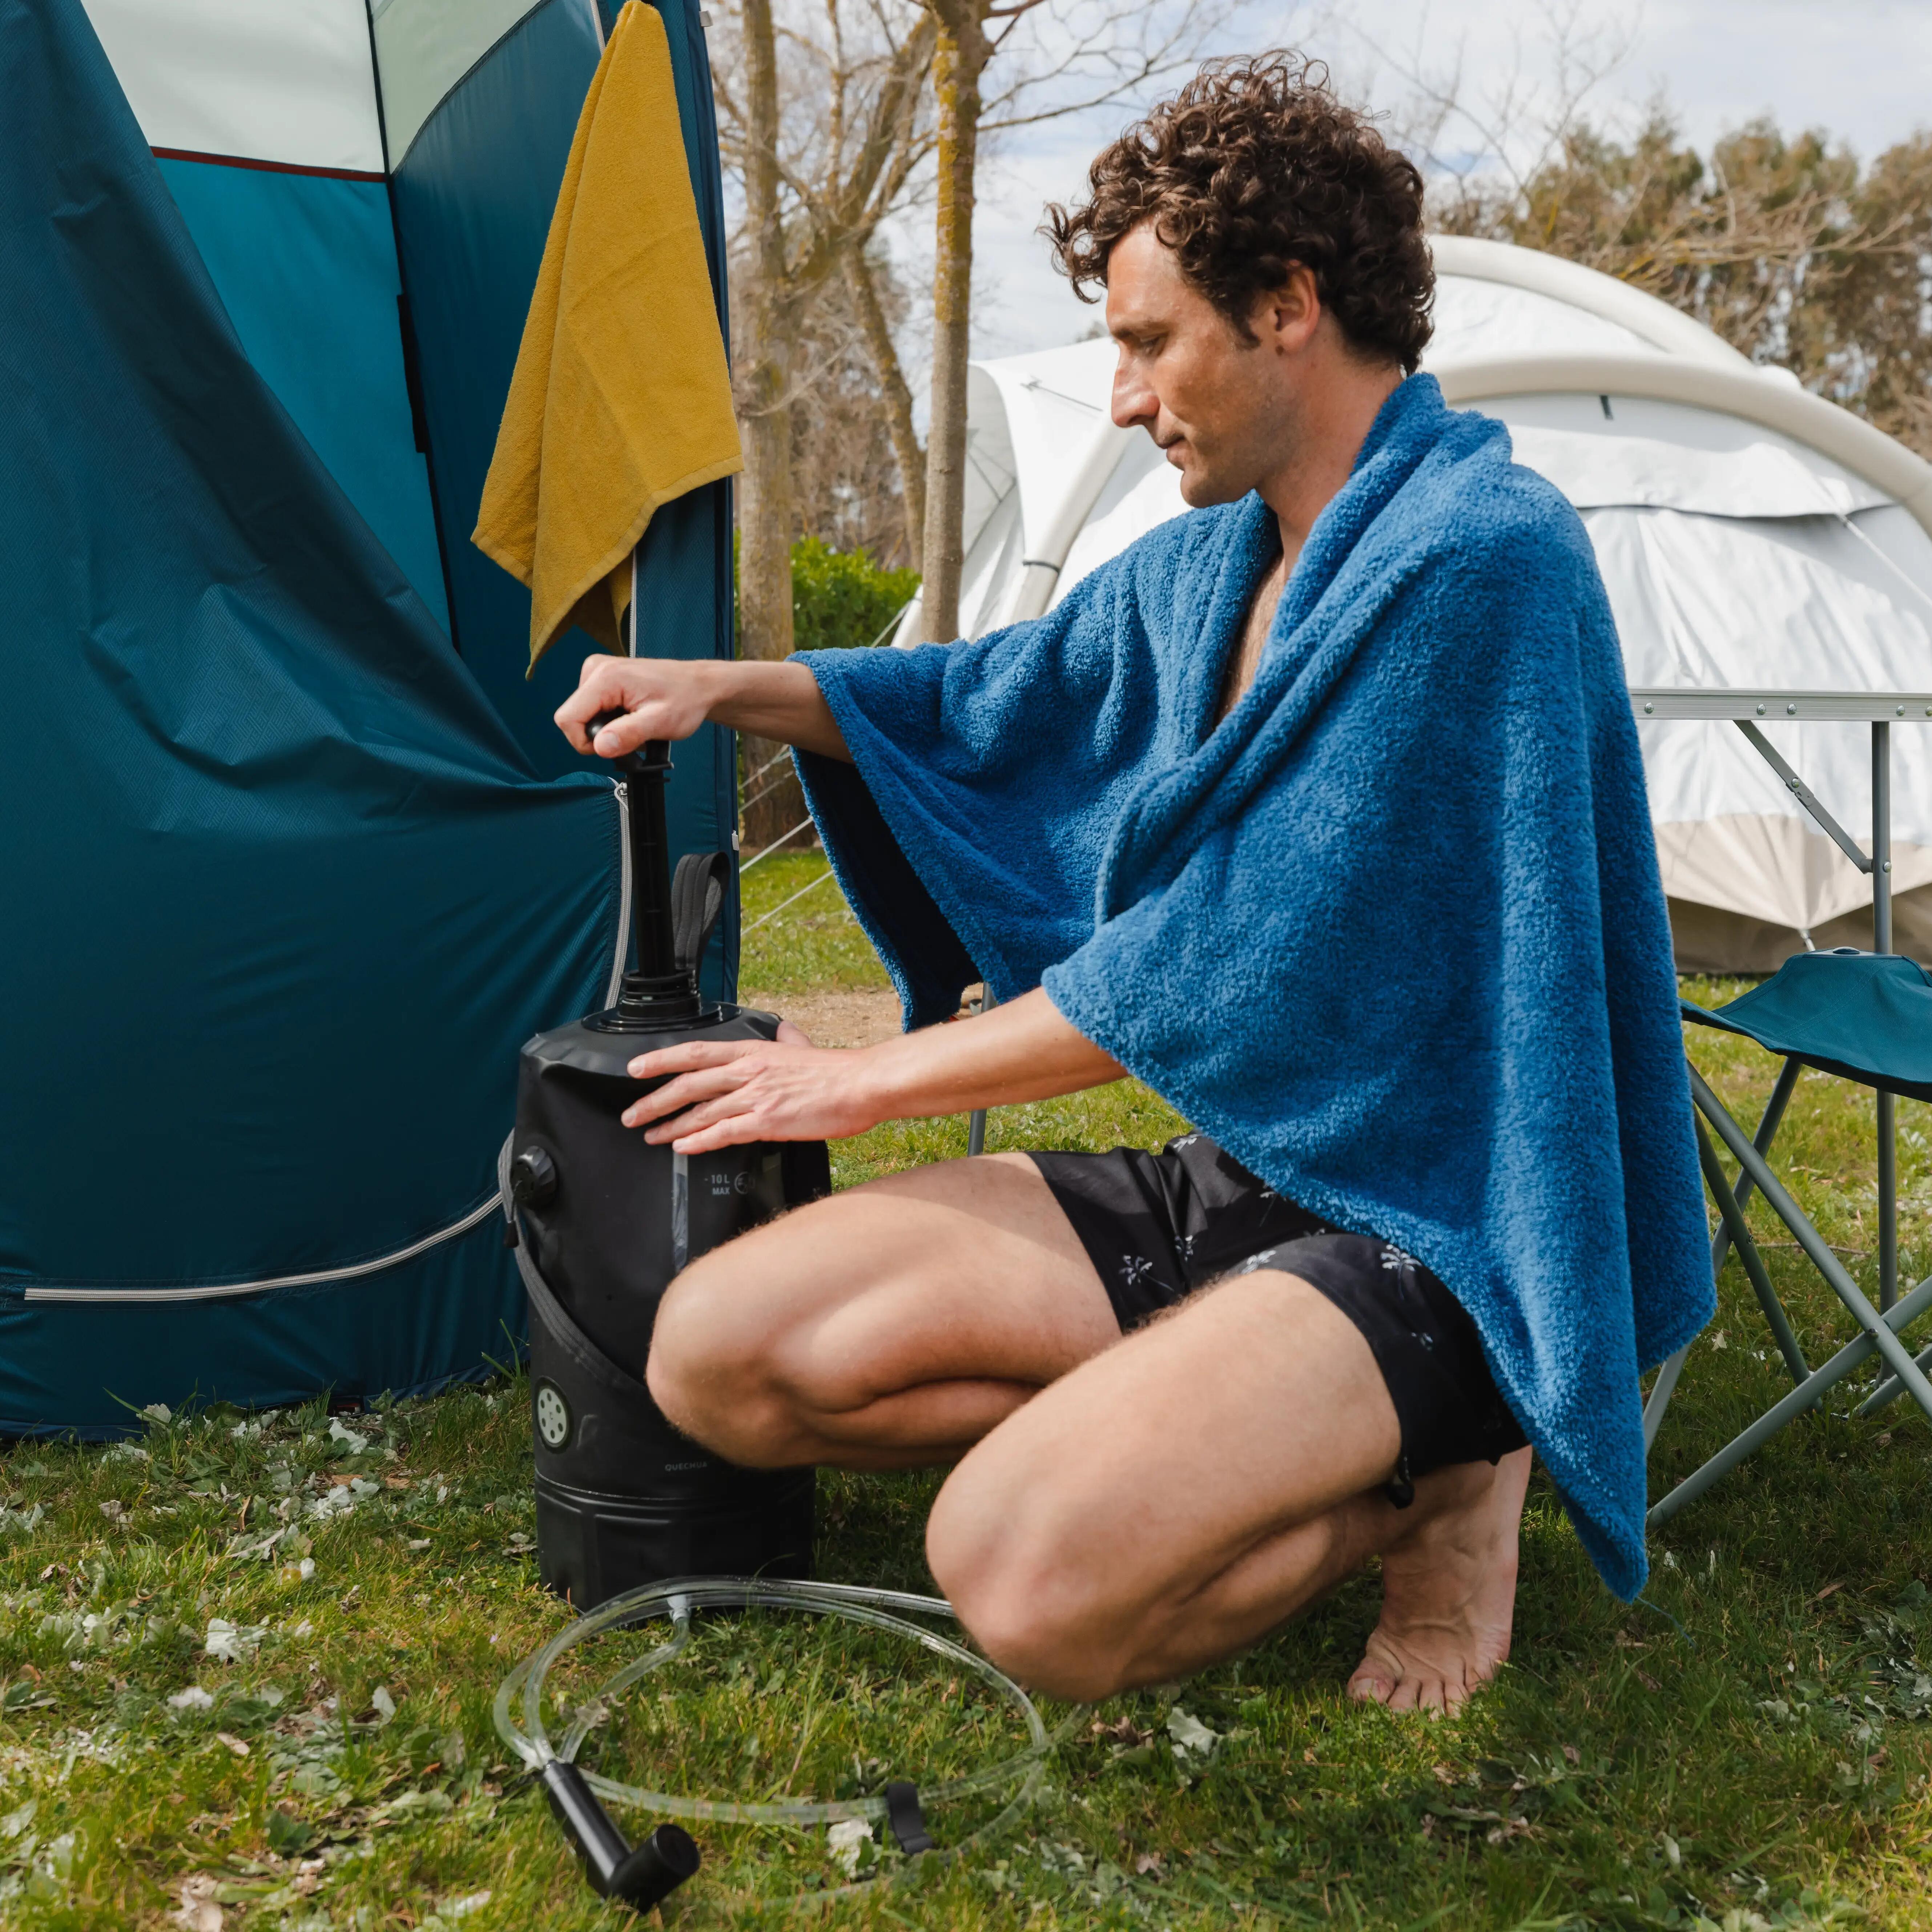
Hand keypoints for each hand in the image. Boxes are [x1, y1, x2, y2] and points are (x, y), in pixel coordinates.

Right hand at [554, 654, 715, 757]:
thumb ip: (628, 734)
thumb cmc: (685, 699)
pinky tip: (631, 715)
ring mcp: (598, 671)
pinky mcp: (603, 677)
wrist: (699, 685)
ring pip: (583, 714)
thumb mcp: (660, 722)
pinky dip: (609, 718)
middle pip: (573, 717)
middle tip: (632, 734)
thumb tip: (599, 747)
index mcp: (605, 677)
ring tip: (635, 723)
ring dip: (606, 727)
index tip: (612, 746)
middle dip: (599, 735)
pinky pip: (592, 707)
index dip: (584, 742)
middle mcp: (596, 669)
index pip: (567, 718)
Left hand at [622, 1021, 887, 1152]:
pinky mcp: (766, 1122)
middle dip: (654, 1101)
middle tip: (632, 1115)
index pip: (695, 1052)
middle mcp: (748, 1072)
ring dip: (670, 1126)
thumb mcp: (802, 1046)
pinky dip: (698, 1141)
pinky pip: (722, 1133)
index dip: (661, 1060)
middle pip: (688, 1085)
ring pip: (700, 1112)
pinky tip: (682, 1147)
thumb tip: (783, 1031)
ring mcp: (756, 1097)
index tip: (636, 1069)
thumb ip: (787, 1040)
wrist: (861, 1086)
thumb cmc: (835, 1072)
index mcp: (753, 1052)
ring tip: (651, 1136)